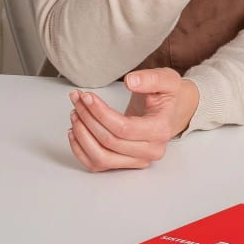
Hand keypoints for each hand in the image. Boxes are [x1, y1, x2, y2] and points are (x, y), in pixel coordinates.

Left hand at [67, 68, 199, 170]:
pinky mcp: (125, 165)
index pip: (124, 128)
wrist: (169, 112)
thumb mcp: (166, 80)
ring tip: (75, 113)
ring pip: (101, 157)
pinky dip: (81, 150)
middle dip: (88, 118)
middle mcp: (150, 151)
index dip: (101, 113)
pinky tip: (74, 131)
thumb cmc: (166, 97)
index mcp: (160, 130)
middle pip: (110, 142)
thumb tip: (131, 82)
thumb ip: (150, 78)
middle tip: (77, 99)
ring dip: (82, 135)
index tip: (87, 96)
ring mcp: (137, 161)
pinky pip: (97, 165)